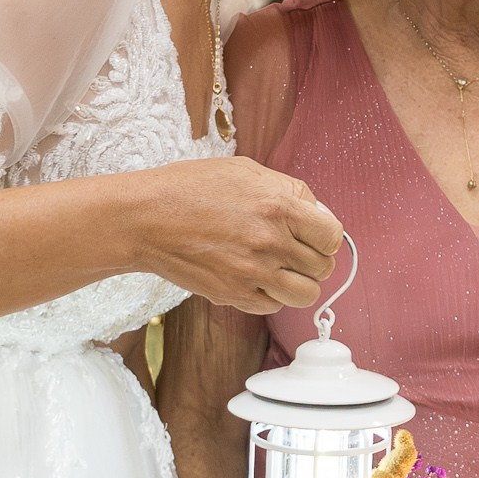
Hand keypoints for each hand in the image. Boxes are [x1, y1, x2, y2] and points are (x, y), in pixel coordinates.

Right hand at [134, 157, 342, 313]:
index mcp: (278, 207)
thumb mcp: (246, 171)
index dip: (326, 235)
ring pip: (305, 295)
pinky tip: (254, 277)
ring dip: (298, 283)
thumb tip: (317, 213)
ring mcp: (253, 273)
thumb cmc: (190, 188)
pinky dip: (270, 295)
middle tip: (295, 250)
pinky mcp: (234, 295)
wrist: (146, 218)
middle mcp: (270, 243)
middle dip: (314, 259)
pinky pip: (273, 306)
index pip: (332, 236)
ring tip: (280, 269)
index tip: (314, 234)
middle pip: (323, 268)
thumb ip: (288, 191)